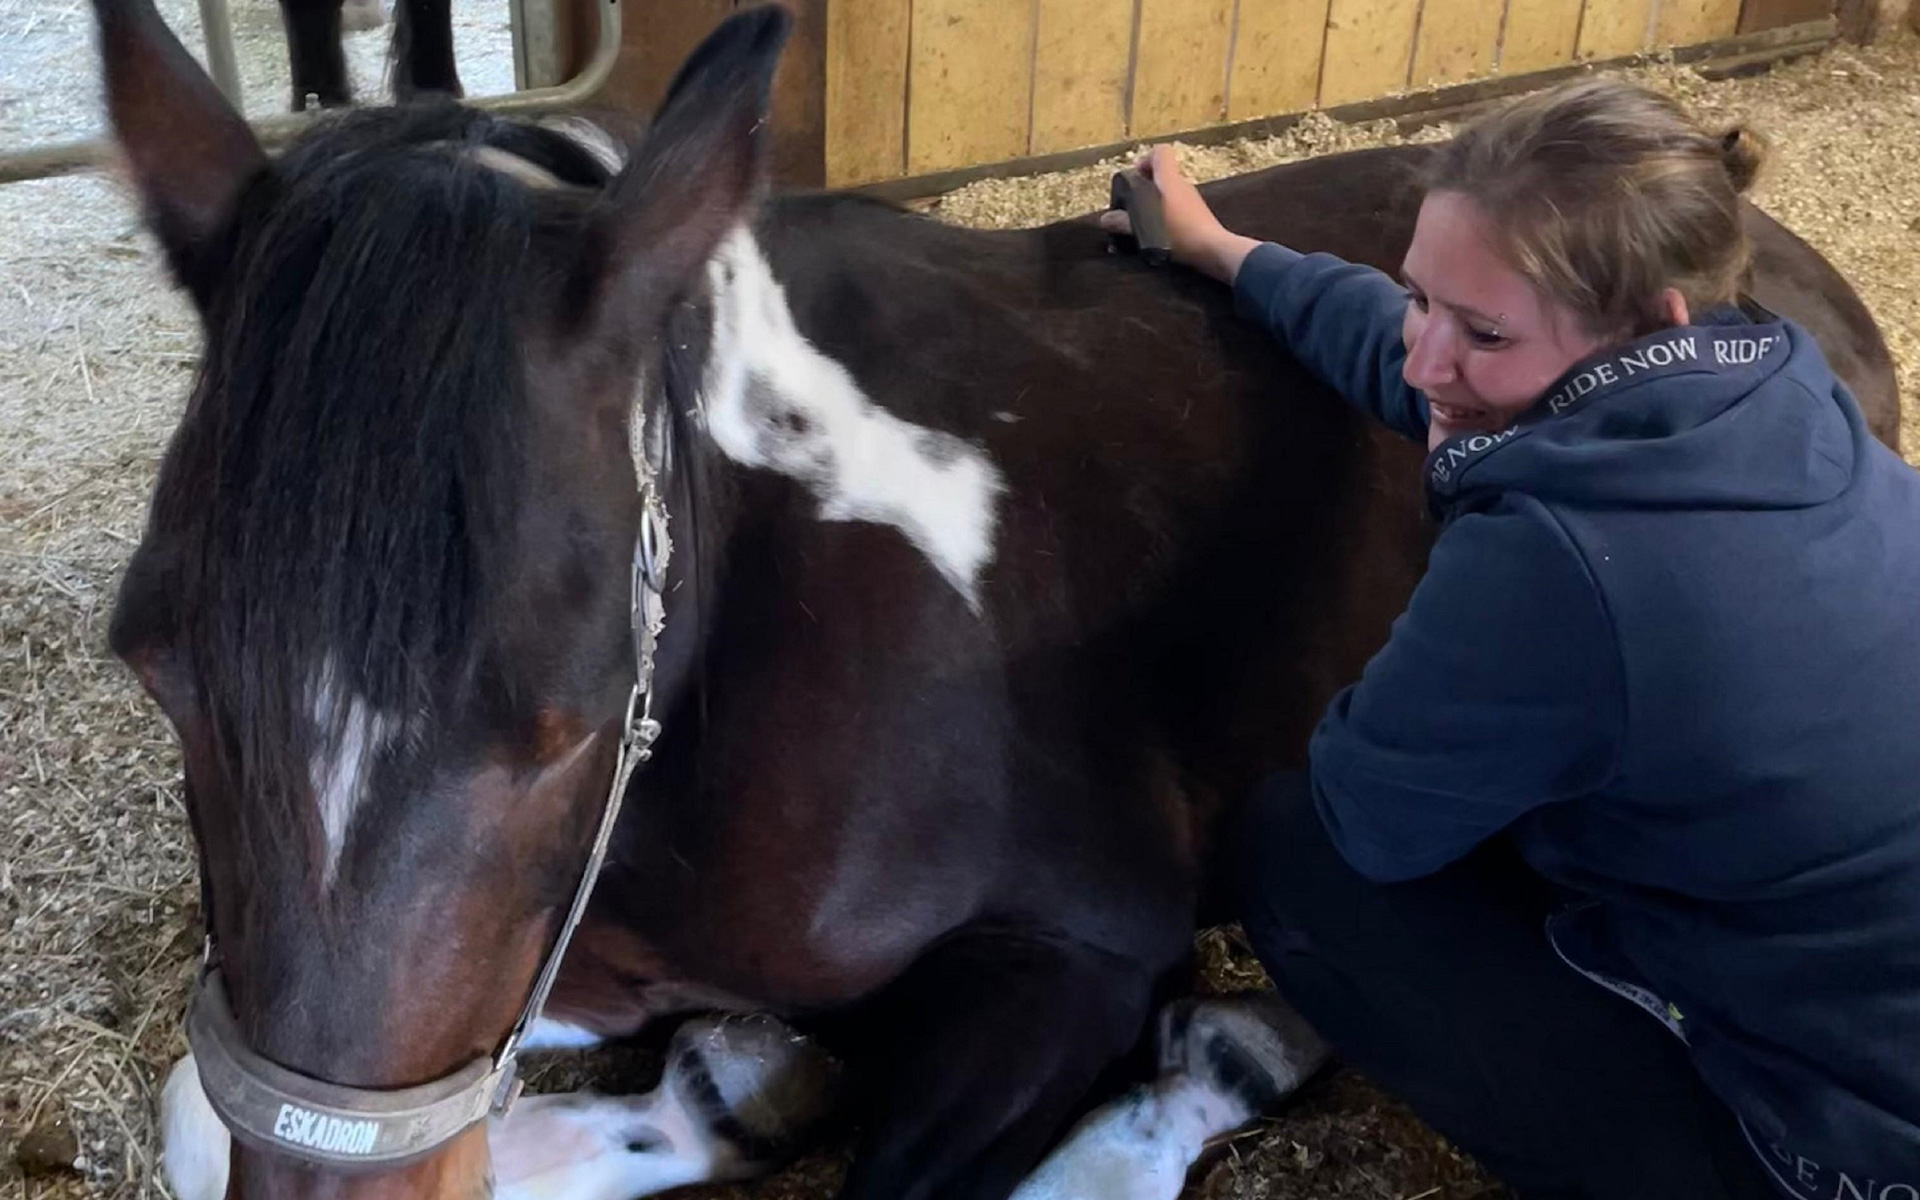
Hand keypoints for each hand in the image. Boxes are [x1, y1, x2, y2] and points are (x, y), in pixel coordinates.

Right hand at [1098, 144, 1261, 283]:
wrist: (1212, 248)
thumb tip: (1105, 220)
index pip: (1160, 152)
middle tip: (1133, 207)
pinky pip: (1177, 207)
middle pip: (1161, 175)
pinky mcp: (1197, 214)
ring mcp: (1192, 198)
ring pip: (1168, 193)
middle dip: (1144, 188)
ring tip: (1143, 225)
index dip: (1145, 160)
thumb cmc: (1178, 231)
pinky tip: (1159, 235)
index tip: (1134, 179)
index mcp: (1169, 178)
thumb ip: (1123, 222)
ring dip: (1154, 204)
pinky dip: (1166, 216)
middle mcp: (1181, 183)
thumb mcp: (1144, 228)